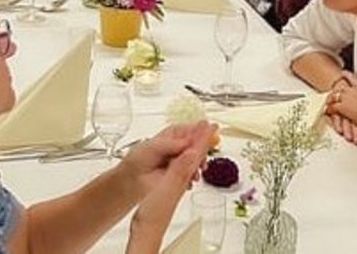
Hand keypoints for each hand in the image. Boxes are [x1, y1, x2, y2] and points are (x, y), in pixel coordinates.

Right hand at [123, 122, 213, 251]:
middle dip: (202, 140)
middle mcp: (182, 179)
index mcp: (182, 175)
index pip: (196, 151)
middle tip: (209, 126)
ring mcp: (176, 184)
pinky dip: (184, 158)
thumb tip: (193, 151)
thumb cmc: (154, 213)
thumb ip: (180, 168)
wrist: (146, 232)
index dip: (203, 136)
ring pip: (190, 162)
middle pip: (196, 155)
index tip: (210, 123)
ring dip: (194, 147)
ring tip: (200, 137)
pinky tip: (182, 159)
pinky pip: (181, 169)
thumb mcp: (167, 187)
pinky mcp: (168, 189)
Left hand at [325, 78, 356, 145]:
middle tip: (333, 90)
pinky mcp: (341, 107)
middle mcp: (353, 91)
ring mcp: (346, 98)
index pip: (353, 78)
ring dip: (331, 99)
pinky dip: (329, 109)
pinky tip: (327, 110)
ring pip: (335, 96)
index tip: (343, 72)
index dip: (347, 75)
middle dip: (336, 89)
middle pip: (341, 86)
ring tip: (328, 101)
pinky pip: (332, 107)